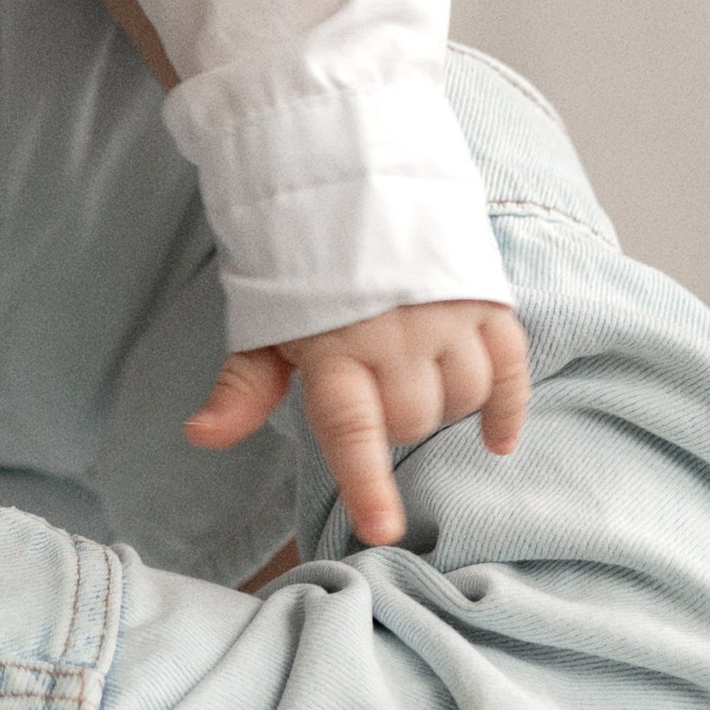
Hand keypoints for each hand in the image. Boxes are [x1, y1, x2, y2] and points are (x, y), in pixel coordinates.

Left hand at [188, 298, 531, 547]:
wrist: (347, 178)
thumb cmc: (297, 267)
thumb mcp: (262, 325)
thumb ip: (242, 388)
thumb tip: (200, 435)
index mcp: (335, 348)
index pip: (352, 429)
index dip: (367, 483)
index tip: (383, 530)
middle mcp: (395, 335)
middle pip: (413, 419)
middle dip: (393, 423)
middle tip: (372, 391)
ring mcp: (446, 315)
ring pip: (462, 396)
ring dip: (442, 407)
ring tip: (412, 382)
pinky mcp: (485, 298)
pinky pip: (510, 366)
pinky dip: (507, 407)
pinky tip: (497, 440)